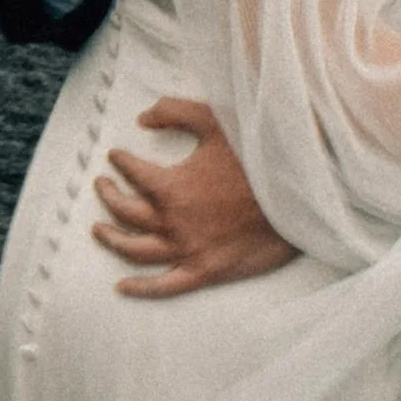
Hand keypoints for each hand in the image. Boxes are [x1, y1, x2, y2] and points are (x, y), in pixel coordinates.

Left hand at [92, 97, 301, 296]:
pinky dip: (141, 289)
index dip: (120, 162)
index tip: (116, 156)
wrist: (301, 194)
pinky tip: (123, 287)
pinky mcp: (205, 271)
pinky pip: (164, 286)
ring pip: (135, 250)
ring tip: (99, 230)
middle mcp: (172, 222)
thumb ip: (173, 112)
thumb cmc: (259, 155)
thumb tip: (142, 118)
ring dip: (112, 239)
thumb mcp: (214, 119)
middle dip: (108, 196)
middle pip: (124, 213)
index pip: (132, 173)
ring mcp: (187, 250)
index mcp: (170, 186)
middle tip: (102, 186)